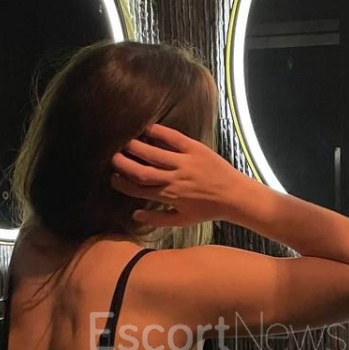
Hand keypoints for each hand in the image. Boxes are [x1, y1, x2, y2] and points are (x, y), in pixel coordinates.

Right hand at [110, 123, 249, 226]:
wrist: (235, 196)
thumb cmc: (208, 210)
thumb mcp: (183, 221)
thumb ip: (157, 219)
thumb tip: (135, 215)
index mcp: (170, 196)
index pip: (139, 189)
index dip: (123, 184)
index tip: (113, 178)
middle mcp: (174, 179)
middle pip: (142, 171)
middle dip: (124, 164)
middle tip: (113, 157)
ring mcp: (185, 163)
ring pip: (154, 153)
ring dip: (137, 147)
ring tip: (126, 142)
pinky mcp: (196, 150)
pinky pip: (174, 138)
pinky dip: (160, 132)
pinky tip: (148, 129)